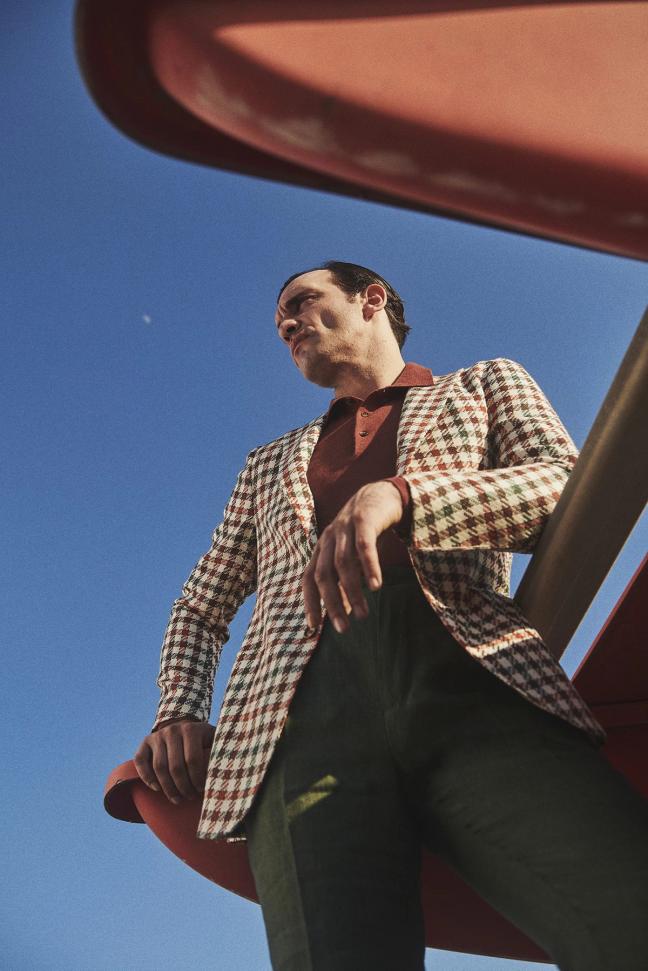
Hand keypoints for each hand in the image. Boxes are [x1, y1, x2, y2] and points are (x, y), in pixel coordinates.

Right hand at [134, 719, 214, 803]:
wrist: (183, 726)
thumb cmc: (203, 740)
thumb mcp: (214, 740)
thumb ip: (221, 751)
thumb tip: (232, 768)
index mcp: (191, 729)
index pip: (193, 760)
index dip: (196, 779)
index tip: (200, 791)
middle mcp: (173, 730)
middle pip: (175, 766)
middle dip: (182, 787)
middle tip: (189, 798)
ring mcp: (157, 735)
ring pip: (159, 767)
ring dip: (167, 787)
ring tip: (176, 799)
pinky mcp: (146, 741)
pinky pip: (140, 760)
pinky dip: (146, 777)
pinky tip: (156, 789)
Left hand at [303, 481, 402, 634]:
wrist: (382, 495)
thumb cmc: (366, 532)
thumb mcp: (353, 558)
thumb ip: (346, 581)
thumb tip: (345, 612)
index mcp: (322, 549)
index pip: (309, 579)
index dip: (310, 602)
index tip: (314, 627)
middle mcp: (328, 539)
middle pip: (323, 575)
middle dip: (331, 604)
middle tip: (343, 629)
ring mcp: (344, 528)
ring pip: (343, 564)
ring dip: (352, 592)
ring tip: (364, 615)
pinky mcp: (363, 519)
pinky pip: (364, 546)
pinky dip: (369, 567)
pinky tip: (376, 587)